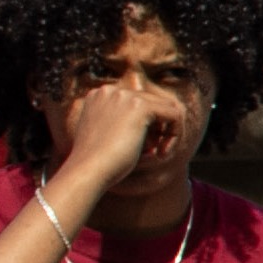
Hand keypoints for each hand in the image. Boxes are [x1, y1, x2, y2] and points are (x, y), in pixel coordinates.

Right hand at [46, 64, 177, 215]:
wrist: (87, 171)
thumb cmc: (96, 162)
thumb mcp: (107, 136)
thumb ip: (124, 122)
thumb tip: (160, 118)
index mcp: (99, 96)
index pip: (137, 102)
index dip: (147, 125)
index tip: (144, 148)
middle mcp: (110, 91)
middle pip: (153, 103)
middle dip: (158, 128)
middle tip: (153, 153)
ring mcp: (125, 96)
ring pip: (167, 108)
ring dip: (168, 132)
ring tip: (159, 153)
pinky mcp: (140, 107)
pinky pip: (175, 115)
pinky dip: (175, 135)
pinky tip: (162, 153)